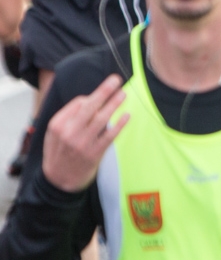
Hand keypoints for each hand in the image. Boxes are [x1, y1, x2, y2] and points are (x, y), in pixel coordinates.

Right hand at [42, 75, 127, 191]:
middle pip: (90, 107)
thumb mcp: (54, 133)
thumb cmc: (59, 151)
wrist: (59, 180)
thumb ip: (68, 116)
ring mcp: (83, 143)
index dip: (92, 97)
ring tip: (123, 94)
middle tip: (116, 79)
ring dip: (114, 104)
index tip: (100, 95)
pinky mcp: (95, 153)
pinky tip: (127, 115)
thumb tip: (89, 99)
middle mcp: (69, 133)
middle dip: (104, 91)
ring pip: (102, 119)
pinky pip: (110, 135)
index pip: (79, 103)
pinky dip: (119, 124)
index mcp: (58, 125)